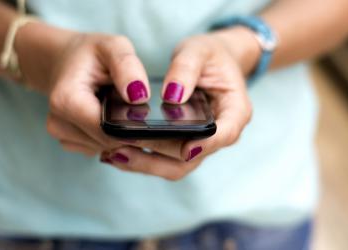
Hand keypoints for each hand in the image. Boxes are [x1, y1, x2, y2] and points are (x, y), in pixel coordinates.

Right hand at [17, 23, 152, 155]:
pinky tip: (109, 117)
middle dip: (127, 130)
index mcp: (66, 100)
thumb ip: (127, 67)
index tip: (146, 117)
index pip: (106, 130)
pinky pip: (100, 148)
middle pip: (107, 142)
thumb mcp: (114, 47)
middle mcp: (58, 122)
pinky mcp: (69, 141)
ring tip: (118, 108)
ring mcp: (62, 135)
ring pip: (106, 148)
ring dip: (119, 134)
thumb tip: (139, 97)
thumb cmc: (91, 54)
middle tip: (134, 108)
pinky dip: (110, 136)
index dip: (130, 127)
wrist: (67, 61)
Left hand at [102, 28, 257, 179]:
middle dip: (157, 158)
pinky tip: (117, 151)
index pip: (224, 134)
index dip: (205, 144)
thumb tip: (171, 96)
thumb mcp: (199, 51)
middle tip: (122, 149)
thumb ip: (186, 69)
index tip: (184, 147)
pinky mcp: (183, 145)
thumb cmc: (209, 55)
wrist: (211, 62)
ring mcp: (201, 143)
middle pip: (192, 158)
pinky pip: (164, 159)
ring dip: (145, 164)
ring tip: (112, 154)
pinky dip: (142, 158)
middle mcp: (220, 134)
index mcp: (235, 111)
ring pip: (175, 166)